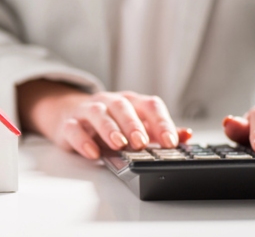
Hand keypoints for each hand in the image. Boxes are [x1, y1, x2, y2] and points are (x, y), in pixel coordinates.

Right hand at [18, 80, 190, 159]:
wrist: (69, 114)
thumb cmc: (109, 122)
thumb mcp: (136, 125)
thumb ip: (160, 131)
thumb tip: (186, 135)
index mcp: (131, 102)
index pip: (149, 106)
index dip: (161, 122)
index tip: (171, 142)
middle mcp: (110, 102)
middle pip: (123, 106)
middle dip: (134, 124)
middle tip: (142, 142)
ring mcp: (88, 111)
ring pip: (98, 113)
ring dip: (109, 128)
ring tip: (119, 144)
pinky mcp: (69, 124)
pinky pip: (74, 129)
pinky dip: (83, 140)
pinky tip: (92, 153)